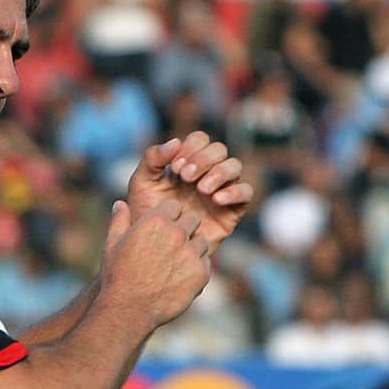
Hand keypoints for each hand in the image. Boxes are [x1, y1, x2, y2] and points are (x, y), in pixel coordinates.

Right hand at [100, 198, 210, 330]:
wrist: (129, 309)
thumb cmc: (117, 276)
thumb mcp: (112, 244)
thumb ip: (119, 220)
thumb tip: (120, 204)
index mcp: (156, 221)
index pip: (175, 206)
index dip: (169, 216)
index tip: (163, 227)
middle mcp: (176, 234)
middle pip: (192, 219)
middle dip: (185, 228)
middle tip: (173, 244)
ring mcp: (191, 254)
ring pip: (202, 241)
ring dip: (192, 248)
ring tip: (176, 263)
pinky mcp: (201, 273)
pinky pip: (206, 263)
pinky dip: (196, 268)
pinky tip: (180, 277)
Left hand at [126, 133, 252, 256]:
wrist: (155, 248)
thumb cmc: (147, 214)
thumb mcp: (142, 183)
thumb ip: (153, 159)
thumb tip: (176, 141)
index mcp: (188, 163)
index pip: (200, 139)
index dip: (191, 148)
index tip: (175, 168)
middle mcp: (207, 173)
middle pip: (219, 149)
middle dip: (203, 159)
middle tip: (186, 178)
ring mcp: (221, 190)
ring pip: (235, 166)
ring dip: (219, 172)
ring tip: (202, 189)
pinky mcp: (231, 211)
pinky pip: (246, 193)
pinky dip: (234, 191)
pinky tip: (216, 200)